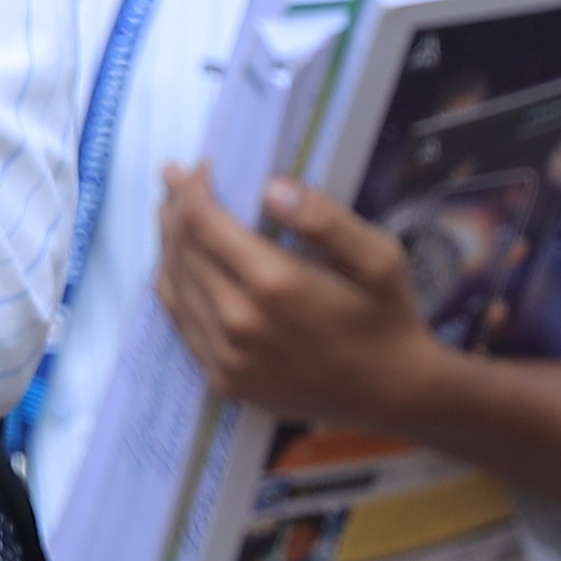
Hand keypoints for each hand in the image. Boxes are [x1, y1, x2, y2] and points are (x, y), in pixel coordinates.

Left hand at [154, 171, 441, 429]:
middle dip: (174, 209)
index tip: (194, 167)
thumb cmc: (386, 317)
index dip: (191, 189)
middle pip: (182, 250)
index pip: (203, 222)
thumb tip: (270, 186)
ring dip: (168, 244)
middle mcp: (240, 321)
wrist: (391, 394)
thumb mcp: (378, 257)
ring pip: (172, 284)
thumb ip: (324, 218)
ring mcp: (226, 355)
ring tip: (172, 214)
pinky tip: (179, 264)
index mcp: (275, 284)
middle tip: (176, 181)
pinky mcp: (223, 379)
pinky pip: (180, 322)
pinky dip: (173, 285)